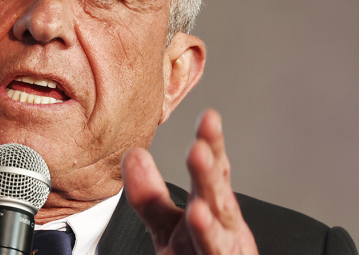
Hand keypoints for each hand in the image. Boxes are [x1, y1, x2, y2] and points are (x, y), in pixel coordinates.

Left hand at [122, 109, 257, 254]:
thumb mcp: (167, 226)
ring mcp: (225, 250)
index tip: (209, 117)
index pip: (213, 172)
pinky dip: (209, 237)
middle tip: (202, 143)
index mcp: (211, 209)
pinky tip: (199, 218)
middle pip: (218, 195)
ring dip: (210, 203)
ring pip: (220, 227)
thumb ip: (150, 195)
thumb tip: (133, 154)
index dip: (213, 145)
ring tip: (200, 181)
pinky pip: (216, 253)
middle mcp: (222, 228)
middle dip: (210, 170)